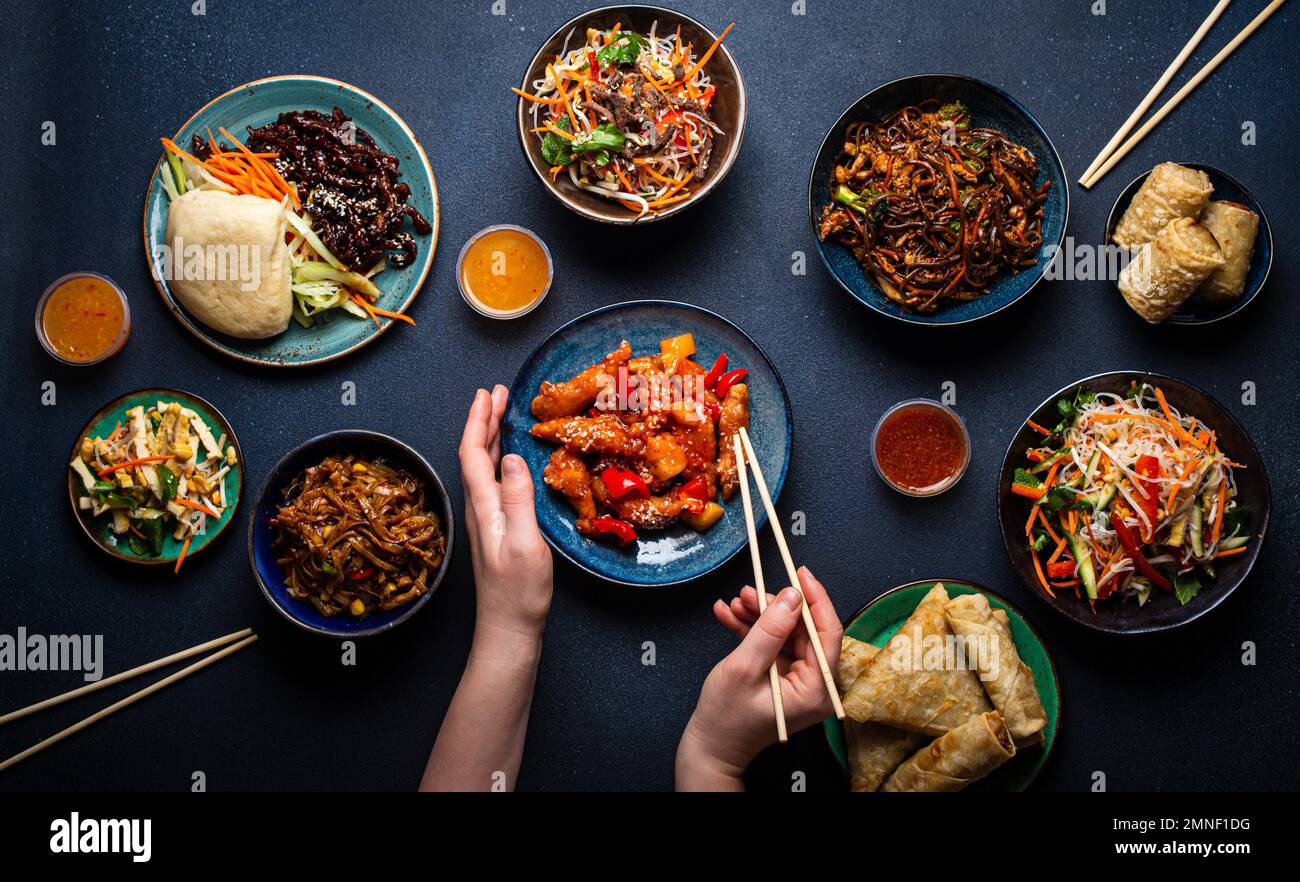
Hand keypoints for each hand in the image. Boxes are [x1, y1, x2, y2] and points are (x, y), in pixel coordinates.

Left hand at [458, 385, 552, 643]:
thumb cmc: (518, 593)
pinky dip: (497, 460)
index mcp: (484, 507)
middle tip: (497, 393)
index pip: (472, 453)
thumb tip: (510, 457)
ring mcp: (485, 520)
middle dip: (484, 420)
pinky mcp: (494, 530)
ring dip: (489, 437)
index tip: (487, 394)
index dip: (478, 421)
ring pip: (482, 468)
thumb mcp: (525, 543)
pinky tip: (507, 460)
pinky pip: (491, 482)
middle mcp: (479, 510)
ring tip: (501, 415)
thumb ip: (517, 498)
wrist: (508, 630)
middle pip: (474, 455)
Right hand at [676, 567, 841, 789]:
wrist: (710, 747)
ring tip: (734, 602)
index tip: (801, 574)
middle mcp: (813, 685)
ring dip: (758, 615)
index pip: (827, 633)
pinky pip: (771, 644)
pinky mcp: (780, 677)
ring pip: (785, 633)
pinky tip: (728, 615)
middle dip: (775, 607)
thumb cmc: (726, 719)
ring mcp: (797, 681)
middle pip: (803, 630)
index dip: (815, 599)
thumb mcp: (745, 668)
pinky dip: (751, 629)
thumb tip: (791, 596)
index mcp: (816, 690)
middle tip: (750, 590)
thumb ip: (769, 630)